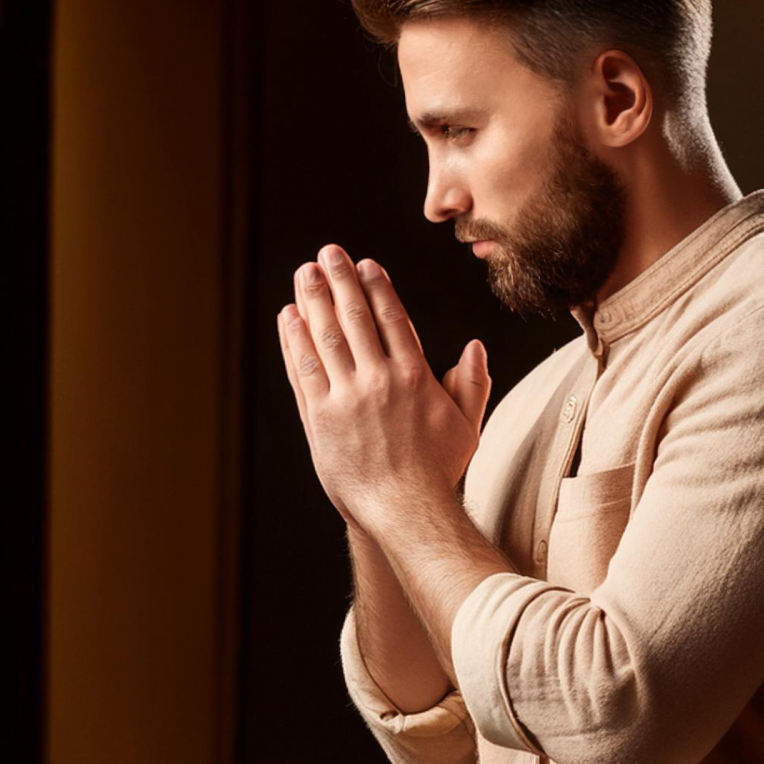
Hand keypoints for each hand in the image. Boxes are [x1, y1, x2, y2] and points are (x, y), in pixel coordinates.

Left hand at [277, 245, 489, 531]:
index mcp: (414, 377)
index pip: (392, 319)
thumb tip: (474, 347)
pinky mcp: (320, 419)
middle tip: (328, 253)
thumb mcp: (467, 425)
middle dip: (340, 281)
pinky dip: (295, 341)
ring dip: (313, 300)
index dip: (376, 288)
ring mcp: (346, 398)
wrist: (404, 511)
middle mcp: (378, 381)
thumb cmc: (437, 472)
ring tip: (305, 273)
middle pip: (355, 318)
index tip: (366, 265)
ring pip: (326, 338)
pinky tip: (289, 318)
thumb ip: (472, 383)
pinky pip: (304, 371)